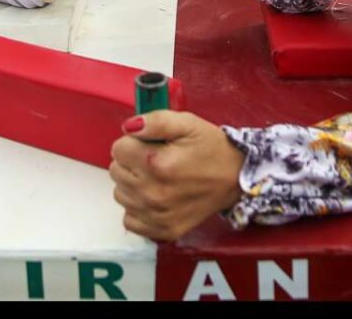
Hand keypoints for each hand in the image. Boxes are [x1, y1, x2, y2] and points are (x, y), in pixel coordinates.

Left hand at [110, 111, 244, 240]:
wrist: (236, 178)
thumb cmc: (211, 148)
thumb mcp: (187, 123)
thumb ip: (155, 121)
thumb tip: (128, 127)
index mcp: (156, 163)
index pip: (118, 148)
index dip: (134, 142)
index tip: (150, 144)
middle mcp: (153, 193)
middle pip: (116, 171)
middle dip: (131, 161)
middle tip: (155, 159)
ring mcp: (157, 215)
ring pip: (120, 194)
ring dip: (133, 184)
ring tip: (157, 177)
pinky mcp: (162, 230)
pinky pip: (130, 219)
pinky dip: (138, 208)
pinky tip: (155, 196)